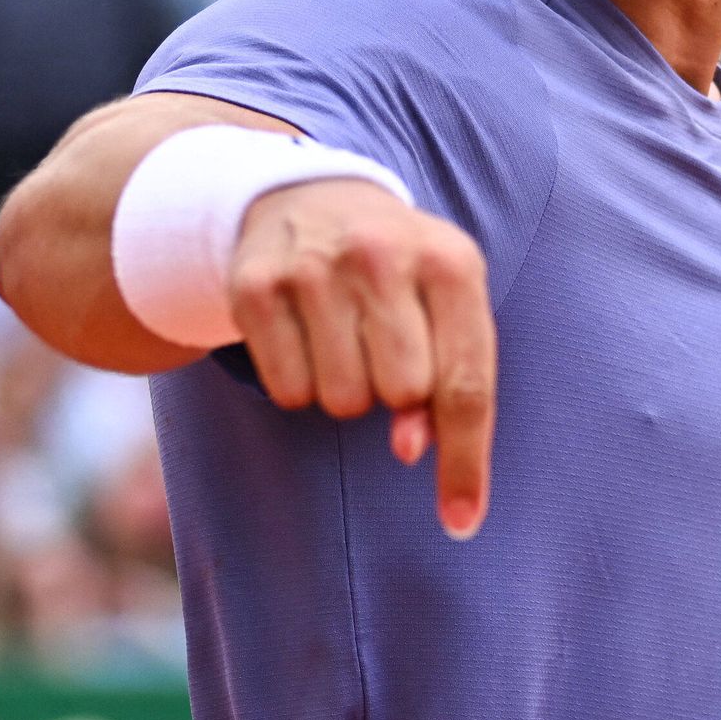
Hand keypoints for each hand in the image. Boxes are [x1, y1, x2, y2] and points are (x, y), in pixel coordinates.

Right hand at [228, 177, 495, 537]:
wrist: (307, 197)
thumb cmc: (399, 276)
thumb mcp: (444, 309)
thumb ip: (447, 384)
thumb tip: (408, 449)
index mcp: (451, 261)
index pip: (465, 382)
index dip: (465, 461)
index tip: (462, 522)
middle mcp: (382, 252)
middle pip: (400, 393)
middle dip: (395, 396)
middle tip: (382, 351)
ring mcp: (313, 265)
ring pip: (341, 399)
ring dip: (344, 392)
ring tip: (342, 340)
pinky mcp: (254, 285)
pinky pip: (286, 391)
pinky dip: (297, 384)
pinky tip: (303, 336)